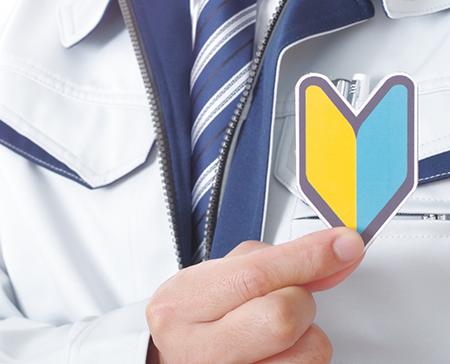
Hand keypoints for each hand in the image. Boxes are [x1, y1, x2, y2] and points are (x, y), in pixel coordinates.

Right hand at [146, 227, 363, 363]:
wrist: (170, 359)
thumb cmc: (193, 313)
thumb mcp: (220, 274)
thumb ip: (276, 260)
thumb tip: (335, 253)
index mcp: (185, 304)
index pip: (257, 275)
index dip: (307, 256)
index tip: (343, 245)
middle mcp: (201, 351)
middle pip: (284, 318)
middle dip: (298, 300)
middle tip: (285, 297)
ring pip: (308, 353)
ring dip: (306, 333)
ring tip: (276, 328)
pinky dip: (302, 354)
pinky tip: (277, 349)